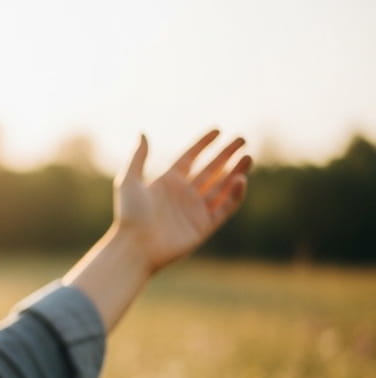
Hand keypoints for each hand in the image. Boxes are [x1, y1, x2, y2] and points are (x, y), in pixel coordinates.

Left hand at [114, 128, 252, 273]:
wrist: (135, 247)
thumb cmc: (129, 215)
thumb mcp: (129, 181)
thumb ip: (138, 157)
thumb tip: (143, 133)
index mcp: (166, 182)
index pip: (190, 158)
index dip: (203, 144)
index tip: (218, 130)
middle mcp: (182, 195)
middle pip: (210, 170)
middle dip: (226, 154)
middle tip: (242, 139)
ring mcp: (194, 210)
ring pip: (221, 186)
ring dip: (236, 171)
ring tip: (249, 156)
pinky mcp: (204, 226)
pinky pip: (224, 208)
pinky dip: (234, 194)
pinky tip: (241, 179)